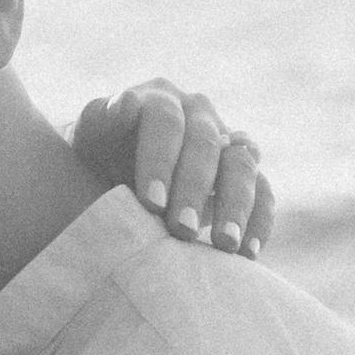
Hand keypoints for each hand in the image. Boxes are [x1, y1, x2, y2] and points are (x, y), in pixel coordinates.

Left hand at [71, 83, 275, 253]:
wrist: (110, 174)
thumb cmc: (95, 156)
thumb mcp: (90, 136)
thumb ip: (102, 119)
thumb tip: (126, 106)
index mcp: (159, 99)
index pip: (165, 121)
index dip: (160, 160)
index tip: (150, 203)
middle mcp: (198, 114)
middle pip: (206, 144)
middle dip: (194, 189)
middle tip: (180, 230)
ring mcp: (226, 141)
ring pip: (243, 165)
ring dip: (236, 205)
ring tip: (223, 244)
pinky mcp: (244, 175)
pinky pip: (264, 193)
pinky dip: (260, 222)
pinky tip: (247, 254)